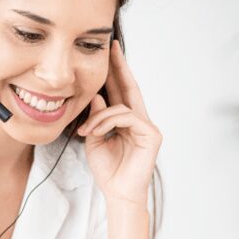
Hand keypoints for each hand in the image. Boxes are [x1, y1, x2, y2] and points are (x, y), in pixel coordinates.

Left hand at [77, 39, 162, 203]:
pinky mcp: (151, 134)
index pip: (120, 91)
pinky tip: (96, 132)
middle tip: (111, 46)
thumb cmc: (108, 169)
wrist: (117, 193)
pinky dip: (107, 122)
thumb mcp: (95, 138)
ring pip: (121, 105)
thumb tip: (96, 94)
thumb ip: (96, 117)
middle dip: (119, 66)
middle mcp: (139, 119)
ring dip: (99, 116)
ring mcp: (147, 126)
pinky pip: (126, 117)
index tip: (108, 52)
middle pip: (129, 87)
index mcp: (125, 120)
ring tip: (86, 131)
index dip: (115, 71)